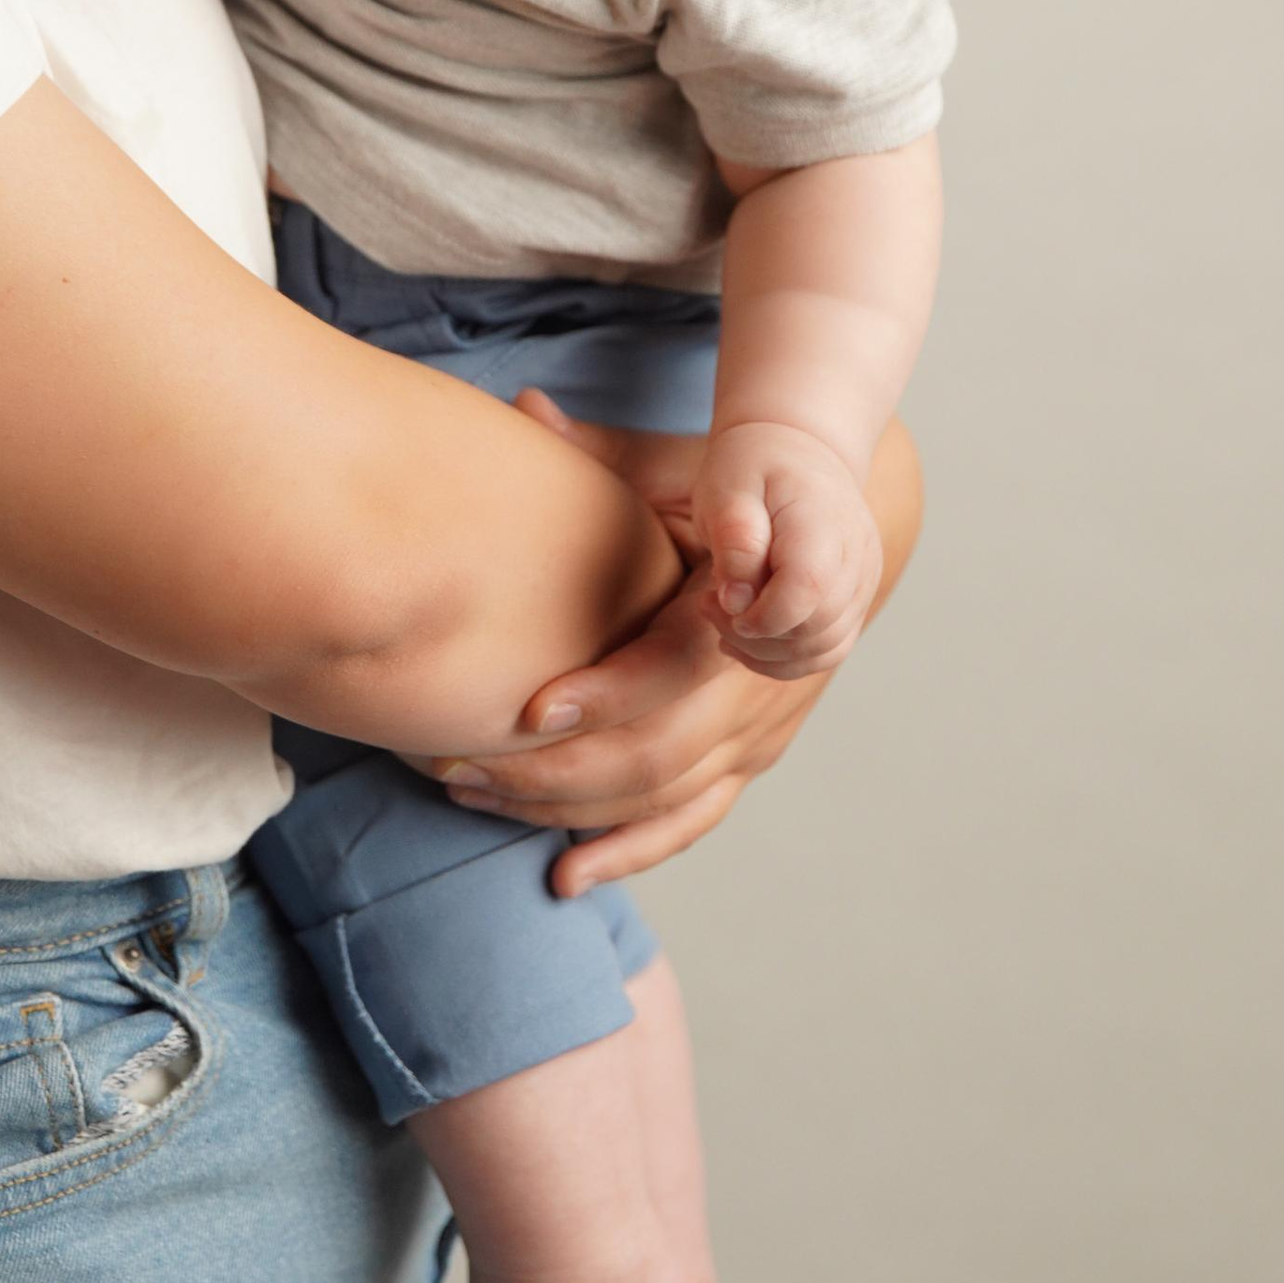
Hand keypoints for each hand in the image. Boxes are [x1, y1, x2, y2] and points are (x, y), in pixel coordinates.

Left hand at [423, 396, 916, 886]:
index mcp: (740, 613)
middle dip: (555, 772)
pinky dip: (629, 849)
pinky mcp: (746, 759)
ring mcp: (756, 733)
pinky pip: (689, 820)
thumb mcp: (680, 468)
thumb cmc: (735, 493)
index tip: (526, 709)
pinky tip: (563, 875)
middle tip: (458, 766)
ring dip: (570, 811)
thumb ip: (606, 455)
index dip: (603, 695)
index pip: (672, 669)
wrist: (825, 532)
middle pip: (659, 755)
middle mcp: (758, 686)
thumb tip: (526, 407)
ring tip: (473, 800)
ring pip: (666, 797)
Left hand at [692, 418, 882, 679]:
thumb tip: (736, 600)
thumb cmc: (753, 464)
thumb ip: (734, 539)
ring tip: (725, 620)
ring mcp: (863, 580)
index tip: (716, 603)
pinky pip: (830, 648)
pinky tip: (748, 636)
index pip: (806, 591)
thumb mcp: (727, 485)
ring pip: (826, 649)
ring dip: (768, 652)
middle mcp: (856, 556)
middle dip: (754, 635)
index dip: (759, 616)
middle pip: (816, 628)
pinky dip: (788, 656)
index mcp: (823, 522)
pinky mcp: (856, 598)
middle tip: (709, 604)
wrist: (798, 447)